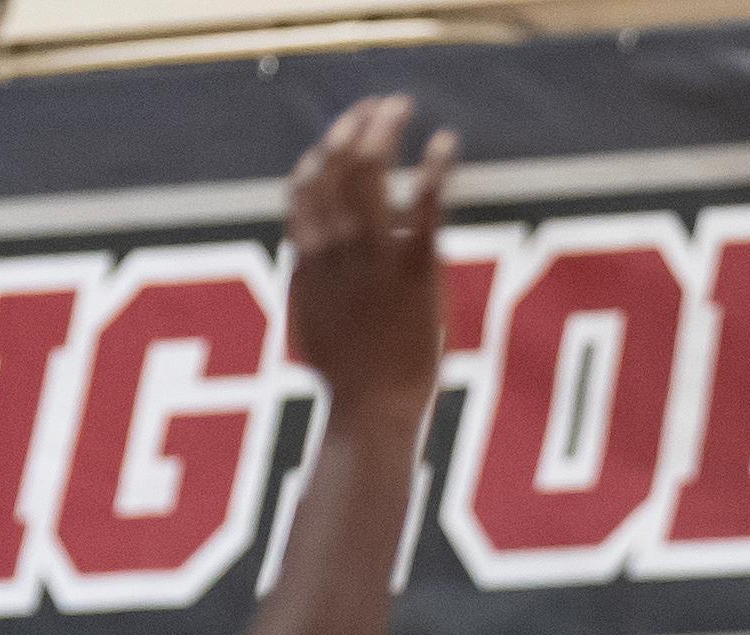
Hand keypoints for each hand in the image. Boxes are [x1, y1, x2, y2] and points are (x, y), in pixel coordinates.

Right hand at [282, 94, 460, 425]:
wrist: (371, 413)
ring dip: (384, 128)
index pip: (302, 186)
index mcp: (305, 259)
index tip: (339, 138)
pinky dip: (434, 165)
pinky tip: (447, 142)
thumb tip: (310, 264)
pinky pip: (422, 202)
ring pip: (369, 169)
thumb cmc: (346, 383)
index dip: (321, 154)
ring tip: (401, 106)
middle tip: (376, 107)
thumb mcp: (313, 324)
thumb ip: (313, 284)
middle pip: (334, 163)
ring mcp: (372, 255)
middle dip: (353, 125)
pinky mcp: (415, 269)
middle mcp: (333, 246)